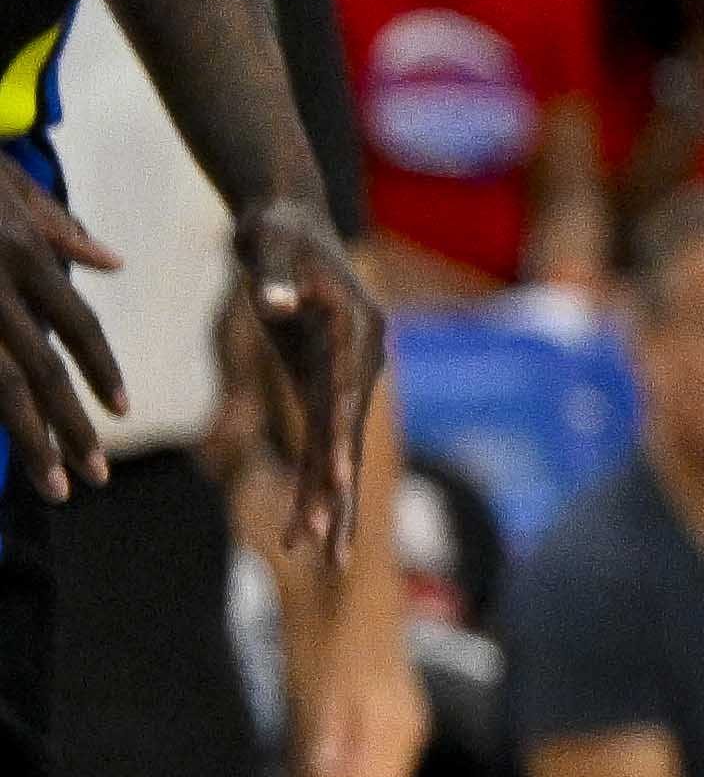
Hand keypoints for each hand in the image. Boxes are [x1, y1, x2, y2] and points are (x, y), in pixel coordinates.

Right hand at [0, 179, 112, 499]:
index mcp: (22, 255)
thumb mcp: (8, 183)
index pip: (76, 324)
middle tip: (99, 477)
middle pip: (42, 371)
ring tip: (57, 487)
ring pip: (0, 387)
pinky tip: (2, 450)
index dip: (101, 369)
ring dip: (31, 440)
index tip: (124, 412)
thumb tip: (111, 262)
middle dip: (72, 427)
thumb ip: (57, 226)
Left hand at [234, 197, 379, 565]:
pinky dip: (315, 481)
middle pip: (348, 437)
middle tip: (332, 552)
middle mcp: (360, 364)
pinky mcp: (324, 385)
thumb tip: (270, 305)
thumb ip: (270, 274)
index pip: (344, 391)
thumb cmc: (278, 227)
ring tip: (321, 558)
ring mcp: (346, 379)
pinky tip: (307, 522)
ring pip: (338, 450)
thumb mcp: (270, 242)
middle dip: (337, 495)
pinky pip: (321, 442)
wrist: (291, 218)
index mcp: (354, 332)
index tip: (336, 479)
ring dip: (328, 503)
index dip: (338, 436)